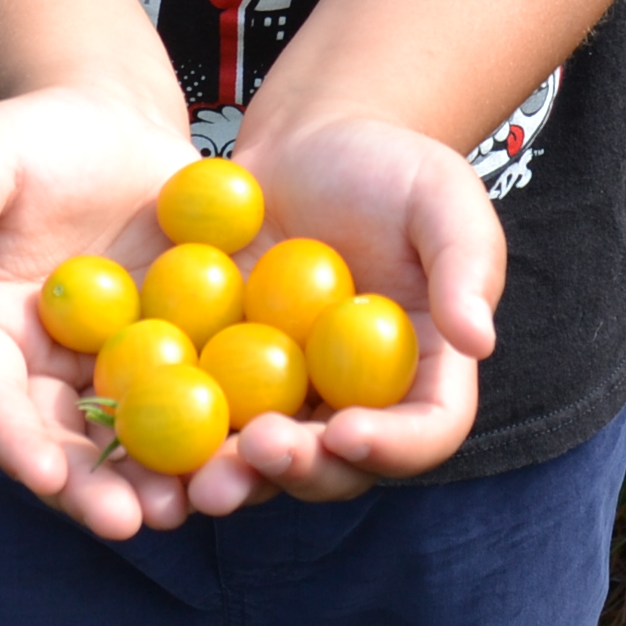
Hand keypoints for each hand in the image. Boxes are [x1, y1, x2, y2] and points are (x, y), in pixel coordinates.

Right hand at [0, 86, 201, 538]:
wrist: (113, 124)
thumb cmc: (36, 134)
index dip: (11, 440)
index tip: (42, 475)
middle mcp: (43, 369)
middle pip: (58, 443)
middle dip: (90, 490)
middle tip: (128, 521)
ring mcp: (110, 368)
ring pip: (127, 442)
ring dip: (156, 481)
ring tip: (190, 507)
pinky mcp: (172, 355)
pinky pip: (191, 403)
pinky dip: (216, 436)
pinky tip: (251, 455)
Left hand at [193, 112, 501, 512]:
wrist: (306, 145)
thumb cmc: (388, 165)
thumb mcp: (442, 195)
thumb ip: (465, 262)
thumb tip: (479, 341)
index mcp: (425, 373)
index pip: (426, 431)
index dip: (393, 447)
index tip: (347, 431)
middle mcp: (360, 403)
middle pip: (340, 466)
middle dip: (301, 471)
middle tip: (260, 450)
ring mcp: (290, 399)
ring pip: (266, 462)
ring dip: (236, 479)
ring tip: (201, 479)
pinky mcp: (226, 380)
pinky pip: (204, 420)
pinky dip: (179, 439)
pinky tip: (146, 432)